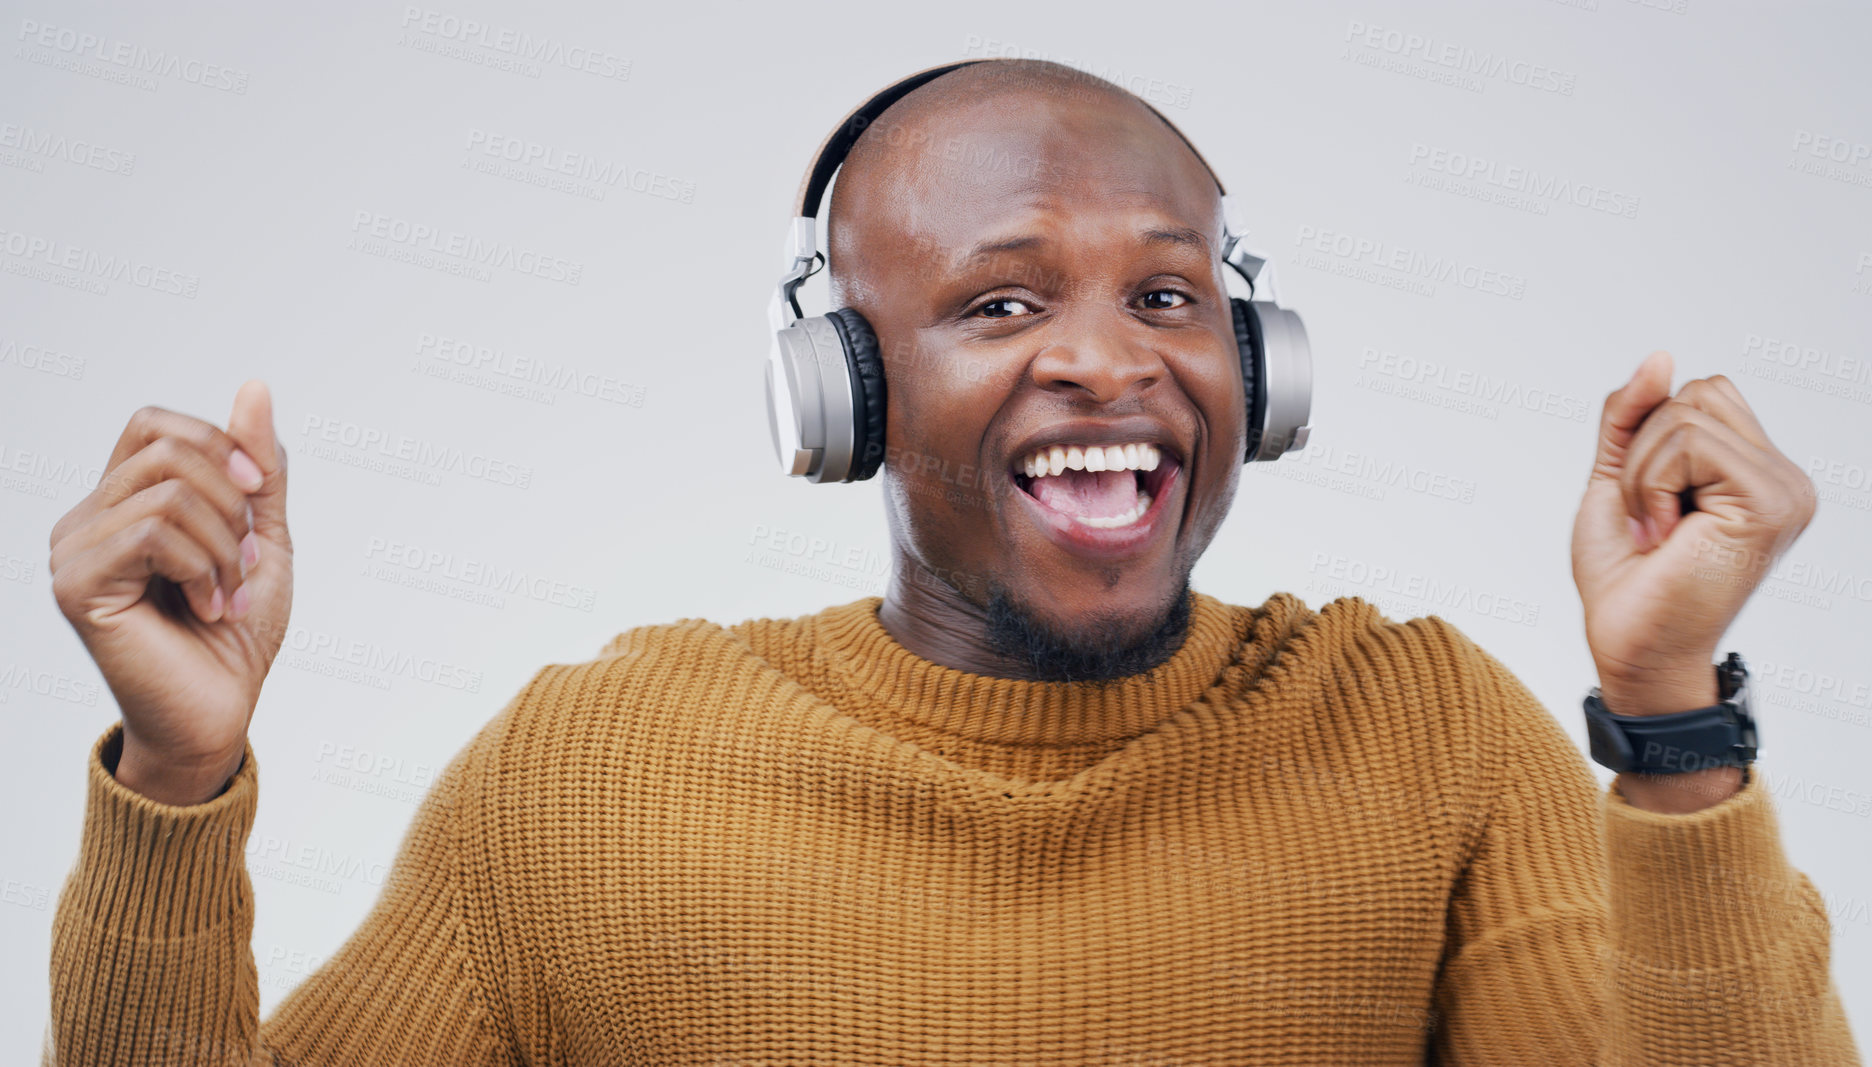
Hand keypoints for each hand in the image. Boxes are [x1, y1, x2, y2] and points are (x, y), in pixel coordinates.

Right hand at [49, 382, 292, 804]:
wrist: (220, 712)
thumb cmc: (236, 632)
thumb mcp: (263, 533)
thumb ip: (257, 466)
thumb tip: (253, 385)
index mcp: (120, 502)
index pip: (154, 425)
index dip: (216, 443)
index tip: (259, 492)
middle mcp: (85, 519)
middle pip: (166, 449)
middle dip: (233, 500)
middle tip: (249, 558)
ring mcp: (72, 551)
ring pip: (167, 493)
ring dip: (226, 545)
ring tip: (231, 594)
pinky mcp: (76, 585)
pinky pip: (151, 534)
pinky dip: (204, 568)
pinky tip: (211, 608)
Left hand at [1571, 351, 1815, 716]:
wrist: (1629, 642)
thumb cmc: (1625, 577)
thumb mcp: (1616, 477)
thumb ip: (1634, 416)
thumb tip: (1660, 355)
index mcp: (1757, 471)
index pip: (1702, 394)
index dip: (1649, 436)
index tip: (1647, 503)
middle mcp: (1784, 477)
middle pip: (1697, 393)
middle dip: (1643, 451)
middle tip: (1648, 519)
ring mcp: (1786, 489)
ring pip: (1688, 411)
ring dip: (1642, 473)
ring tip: (1656, 530)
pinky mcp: (1771, 501)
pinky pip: (1689, 442)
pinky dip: (1651, 485)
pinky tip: (1665, 535)